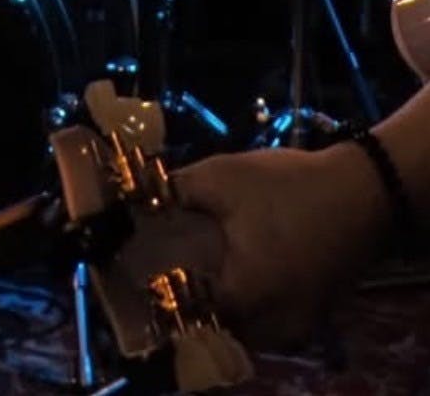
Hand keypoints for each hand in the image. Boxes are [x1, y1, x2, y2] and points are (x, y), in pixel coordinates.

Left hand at [171, 142, 388, 347]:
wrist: (363, 190)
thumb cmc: (289, 186)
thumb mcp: (223, 176)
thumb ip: (176, 190)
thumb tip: (141, 196)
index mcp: (242, 298)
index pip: (185, 307)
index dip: (164, 281)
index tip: (153, 255)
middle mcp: (268, 326)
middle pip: (215, 323)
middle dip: (195, 295)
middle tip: (180, 258)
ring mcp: (295, 326)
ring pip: (244, 325)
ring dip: (226, 300)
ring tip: (212, 260)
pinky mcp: (313, 316)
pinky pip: (271, 319)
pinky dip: (255, 299)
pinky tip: (247, 265)